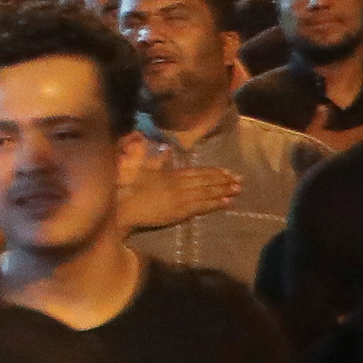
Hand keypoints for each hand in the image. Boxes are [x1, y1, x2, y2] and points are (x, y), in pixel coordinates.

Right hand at [112, 137, 244, 237]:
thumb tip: (166, 150)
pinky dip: (215, 204)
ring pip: (207, 193)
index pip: (197, 172)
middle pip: (206, 182)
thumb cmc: (128, 189)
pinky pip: (201, 207)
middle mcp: (179, 185)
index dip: (213, 172)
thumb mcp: (141, 170)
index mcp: (171, 174)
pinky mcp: (179, 213)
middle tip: (240, 180)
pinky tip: (226, 202)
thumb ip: (155, 160)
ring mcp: (180, 199)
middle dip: (223, 181)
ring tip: (238, 189)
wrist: (122, 208)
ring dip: (223, 191)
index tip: (228, 171)